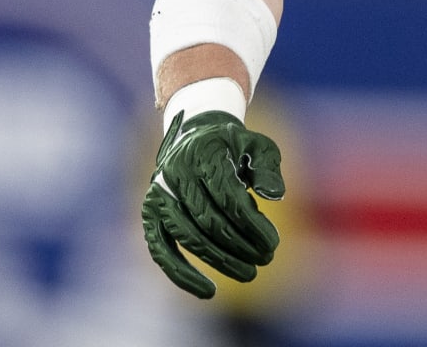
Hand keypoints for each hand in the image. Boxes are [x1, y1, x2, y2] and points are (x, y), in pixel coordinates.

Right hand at [142, 109, 284, 297]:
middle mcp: (175, 172)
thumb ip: (268, 169)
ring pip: (187, 237)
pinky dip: (182, 274)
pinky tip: (208, 291)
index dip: (250, 223)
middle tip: (267, 258)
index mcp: (203, 152)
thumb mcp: (258, 146)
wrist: (195, 135)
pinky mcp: (150, 214)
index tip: (273, 242)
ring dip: (219, 260)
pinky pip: (161, 250)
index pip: (226, 195)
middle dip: (240, 244)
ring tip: (249, 273)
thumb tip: (276, 195)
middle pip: (208, 219)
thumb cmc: (234, 146)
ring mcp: (159, 194)